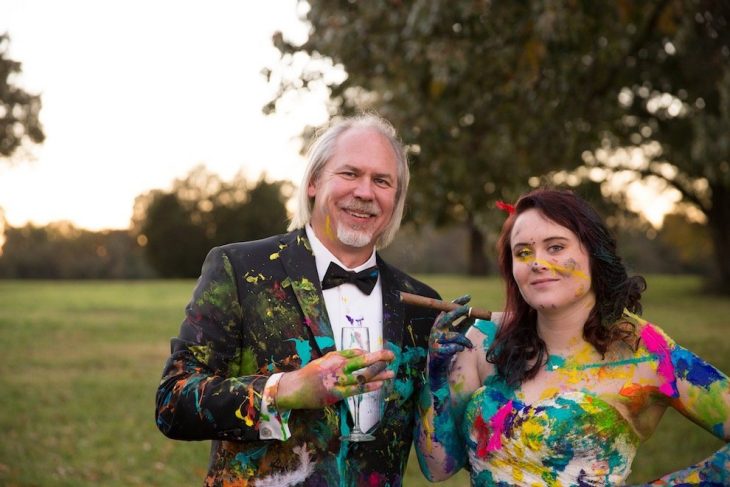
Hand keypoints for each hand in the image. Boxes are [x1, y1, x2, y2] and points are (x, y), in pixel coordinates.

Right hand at [276, 348, 394, 409]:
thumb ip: (342, 356)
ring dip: (377, 374)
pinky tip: (379, 385)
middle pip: (361, 360)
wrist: (295, 388)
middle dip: (378, 358)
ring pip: (361, 376)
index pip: (357, 353)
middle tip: (391, 356)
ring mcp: (337, 380)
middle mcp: (337, 367)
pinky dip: (368, 387)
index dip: (372, 354)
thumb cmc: (311, 374)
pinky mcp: (336, 394)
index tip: (383, 355)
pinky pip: (355, 390)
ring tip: (391, 373)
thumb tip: (361, 353)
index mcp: (335, 357)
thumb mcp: (325, 360)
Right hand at [428, 295, 473, 382]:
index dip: (458, 303)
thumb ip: (464, 324)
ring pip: (455, 336)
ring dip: (465, 340)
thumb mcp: (457, 333)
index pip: (448, 309)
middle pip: (447, 317)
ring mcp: (435, 339)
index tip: (469, 297)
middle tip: (468, 310)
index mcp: (440, 323)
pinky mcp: (437, 350)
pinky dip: (459, 348)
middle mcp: (436, 329)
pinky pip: (453, 347)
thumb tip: (473, 315)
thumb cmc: (448, 345)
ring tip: (469, 345)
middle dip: (458, 312)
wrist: (437, 363)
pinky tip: (460, 349)